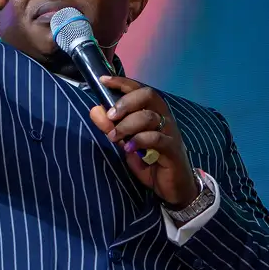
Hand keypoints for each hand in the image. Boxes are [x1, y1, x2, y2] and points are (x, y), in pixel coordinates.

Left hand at [90, 76, 199, 207]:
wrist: (174, 188)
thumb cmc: (151, 163)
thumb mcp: (125, 145)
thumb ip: (111, 128)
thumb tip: (94, 109)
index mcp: (153, 112)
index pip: (139, 89)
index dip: (122, 82)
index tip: (104, 80)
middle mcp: (164, 118)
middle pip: (148, 95)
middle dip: (126, 102)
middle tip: (111, 116)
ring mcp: (170, 132)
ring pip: (150, 117)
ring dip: (127, 125)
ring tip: (114, 138)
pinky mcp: (173, 149)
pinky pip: (157, 138)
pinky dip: (140, 140)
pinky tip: (129, 149)